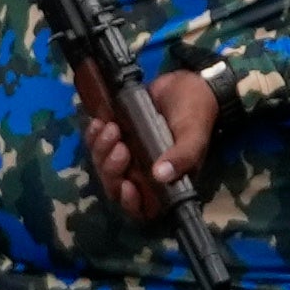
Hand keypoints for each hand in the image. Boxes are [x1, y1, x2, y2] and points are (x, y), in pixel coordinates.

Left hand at [81, 65, 223, 220]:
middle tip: (120, 147)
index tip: (126, 185)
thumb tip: (161, 175)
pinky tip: (99, 123)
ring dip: (101, 150)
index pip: (142, 205)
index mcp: (164, 180)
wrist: (186, 84)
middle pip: (116, 186)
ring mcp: (128, 155)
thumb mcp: (193, 135)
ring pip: (103, 166)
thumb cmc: (196, 113)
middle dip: (111, 170)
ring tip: (112, 129)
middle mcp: (143, 173)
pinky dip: (94, 136)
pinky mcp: (117, 137)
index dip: (130, 202)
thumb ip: (182, 156)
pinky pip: (97, 144)